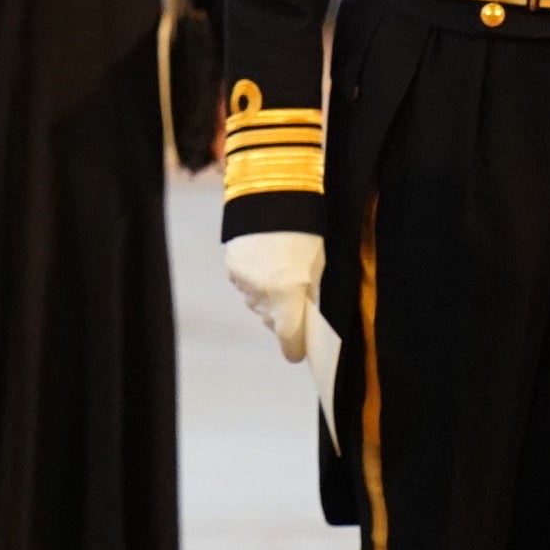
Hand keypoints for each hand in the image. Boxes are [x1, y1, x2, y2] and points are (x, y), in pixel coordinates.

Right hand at [224, 230, 323, 364]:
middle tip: (296, 300)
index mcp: (287, 298)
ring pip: (258, 304)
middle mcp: (262, 297)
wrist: (270, 197)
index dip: (295, 349)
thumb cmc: (304, 231)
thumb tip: (306, 309)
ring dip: (269, 298)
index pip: (289, 340)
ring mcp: (244, 284)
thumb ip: (310, 294)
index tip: (299, 353)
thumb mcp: (317, 266)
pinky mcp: (232, 270)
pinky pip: (246, 286)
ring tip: (279, 273)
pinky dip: (256, 281)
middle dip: (284, 316)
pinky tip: (265, 262)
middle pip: (273, 322)